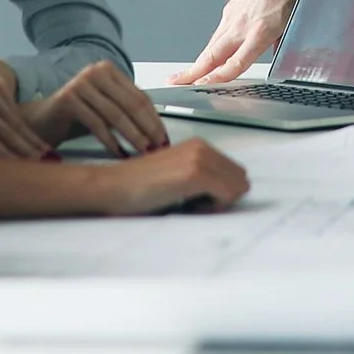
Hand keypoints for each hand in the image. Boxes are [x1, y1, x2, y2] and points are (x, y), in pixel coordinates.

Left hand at [0, 57, 52, 157]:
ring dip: (29, 138)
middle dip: (22, 149)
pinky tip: (34, 137)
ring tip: (42, 153)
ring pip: (13, 120)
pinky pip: (14, 110)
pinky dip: (25, 125)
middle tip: (37, 163)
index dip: (2, 154)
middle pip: (3, 130)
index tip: (17, 168)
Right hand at [19, 62, 169, 157]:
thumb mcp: (106, 109)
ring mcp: (81, 83)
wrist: (42, 120)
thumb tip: (158, 131)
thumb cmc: (77, 116)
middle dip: (147, 129)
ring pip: (116, 114)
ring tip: (142, 152)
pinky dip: (110, 140)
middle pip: (131, 104)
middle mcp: (96, 72)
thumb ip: (128, 111)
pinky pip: (96, 123)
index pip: (140, 96)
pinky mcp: (68, 98)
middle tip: (157, 147)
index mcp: (109, 70)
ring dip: (133, 136)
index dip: (154, 119)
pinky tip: (118, 152)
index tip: (164, 138)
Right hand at [89, 138, 248, 214]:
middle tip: (194, 203)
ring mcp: (199, 159)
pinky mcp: (194, 174)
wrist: (112, 186)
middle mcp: (202, 147)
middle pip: (241, 180)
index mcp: (199, 145)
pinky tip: (187, 207)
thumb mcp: (176, 175)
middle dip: (224, 196)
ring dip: (218, 202)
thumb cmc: (139, 187)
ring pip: (237, 188)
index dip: (221, 192)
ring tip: (188, 204)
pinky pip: (226, 196)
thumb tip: (230, 192)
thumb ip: (201, 176)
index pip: (236, 173)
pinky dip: (212, 208)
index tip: (197, 198)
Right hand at [174, 0, 304, 84]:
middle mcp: (240, 26)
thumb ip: (279, 47)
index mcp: (258, 33)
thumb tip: (279, 59)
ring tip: (187, 74)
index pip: (234, 63)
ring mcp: (232, 17)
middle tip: (176, 81)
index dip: (217, 77)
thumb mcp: (291, 26)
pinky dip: (212, 46)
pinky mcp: (229, 9)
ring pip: (212, 44)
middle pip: (212, 55)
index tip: (202, 85)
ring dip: (200, 61)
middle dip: (193, 71)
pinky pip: (218, 33)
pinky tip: (210, 55)